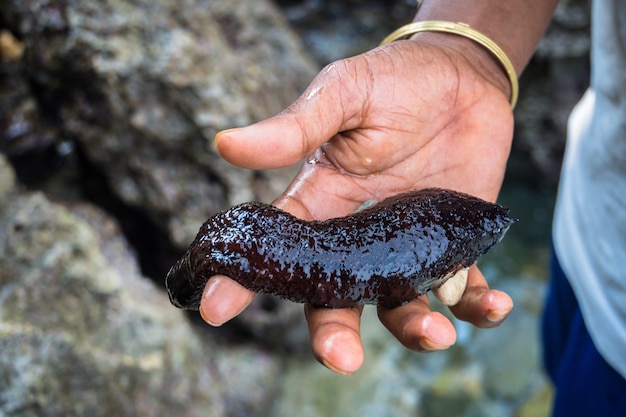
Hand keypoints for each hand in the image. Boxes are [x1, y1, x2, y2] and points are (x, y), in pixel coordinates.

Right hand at [199, 34, 514, 373]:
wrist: (459, 78)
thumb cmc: (392, 81)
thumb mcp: (342, 95)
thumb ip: (294, 127)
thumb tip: (225, 144)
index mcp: (321, 205)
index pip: (277, 251)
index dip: (243, 283)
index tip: (215, 309)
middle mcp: (359, 239)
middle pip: (337, 300)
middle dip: (334, 334)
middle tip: (342, 358)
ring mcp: (407, 247)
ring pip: (401, 307)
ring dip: (416, 330)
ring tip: (436, 333)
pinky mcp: (454, 245)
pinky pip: (465, 290)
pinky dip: (479, 307)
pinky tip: (494, 307)